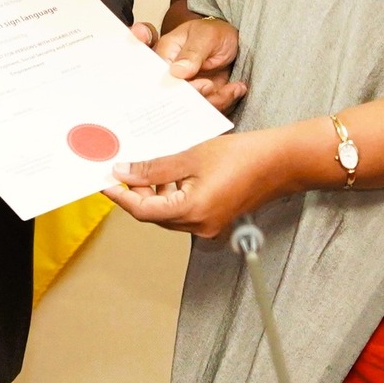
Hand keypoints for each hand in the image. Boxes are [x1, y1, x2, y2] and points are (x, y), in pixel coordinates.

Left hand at [100, 129, 296, 238]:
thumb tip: (124, 172)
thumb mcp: (192, 156)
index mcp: (193, 212)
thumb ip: (155, 167)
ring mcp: (208, 224)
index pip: (143, 210)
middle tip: (117, 168)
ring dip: (153, 191)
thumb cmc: (243, 156)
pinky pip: (183, 208)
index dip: (120, 196)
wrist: (281, 162)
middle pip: (154, 213)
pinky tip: (166, 170)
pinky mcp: (214, 217)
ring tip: (142, 164)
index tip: (102, 180)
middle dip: (134, 192)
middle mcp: (199, 226)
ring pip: (167, 211)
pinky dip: (170, 191)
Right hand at [154, 17, 245, 112]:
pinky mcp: (204, 96)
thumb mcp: (205, 36)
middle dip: (200, 97)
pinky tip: (238, 88)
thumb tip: (176, 71)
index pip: (163, 78)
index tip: (202, 84)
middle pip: (178, 97)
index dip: (179, 87)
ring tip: (234, 88)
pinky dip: (227, 100)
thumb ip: (191, 53)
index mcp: (166, 55)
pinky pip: (212, 106)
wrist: (232, 40)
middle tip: (214, 86)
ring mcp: (189, 86)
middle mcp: (174, 75)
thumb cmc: (214, 31)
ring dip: (218, 100)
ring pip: (197, 106)